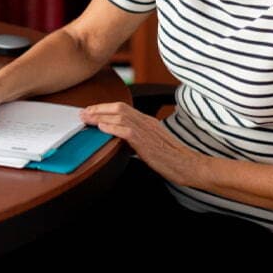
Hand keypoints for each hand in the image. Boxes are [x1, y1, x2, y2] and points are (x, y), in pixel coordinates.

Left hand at [80, 102, 204, 186]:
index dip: (105, 108)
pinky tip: (101, 128)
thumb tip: (123, 140)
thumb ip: (138, 139)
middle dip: (99, 109)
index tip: (92, 111)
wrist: (188, 165)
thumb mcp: (153, 144)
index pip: (123, 108)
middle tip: (83, 112)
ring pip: (120, 116)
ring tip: (87, 119)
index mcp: (148, 121)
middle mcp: (147, 122)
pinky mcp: (146, 143)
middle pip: (119, 108)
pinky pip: (127, 131)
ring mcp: (147, 131)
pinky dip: (112, 128)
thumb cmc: (173, 158)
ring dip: (100, 116)